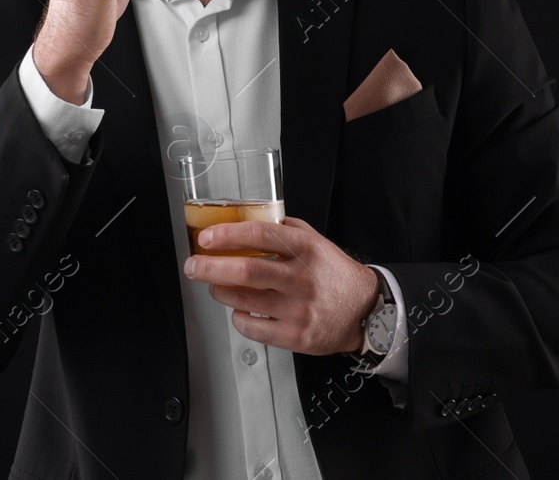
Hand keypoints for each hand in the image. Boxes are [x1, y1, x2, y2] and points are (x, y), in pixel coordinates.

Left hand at [183, 216, 376, 355]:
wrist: (365, 311)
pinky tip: (240, 310)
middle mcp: (301, 278)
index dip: (228, 235)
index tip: (207, 238)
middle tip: (193, 265)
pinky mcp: (295, 336)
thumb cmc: (335, 274)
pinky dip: (237, 317)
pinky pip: (252, 327)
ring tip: (215, 286)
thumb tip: (248, 223)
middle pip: (245, 270)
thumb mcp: (317, 243)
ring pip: (243, 300)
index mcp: (306, 249)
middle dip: (210, 267)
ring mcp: (298, 309)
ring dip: (220, 291)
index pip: (260, 235)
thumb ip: (286, 231)